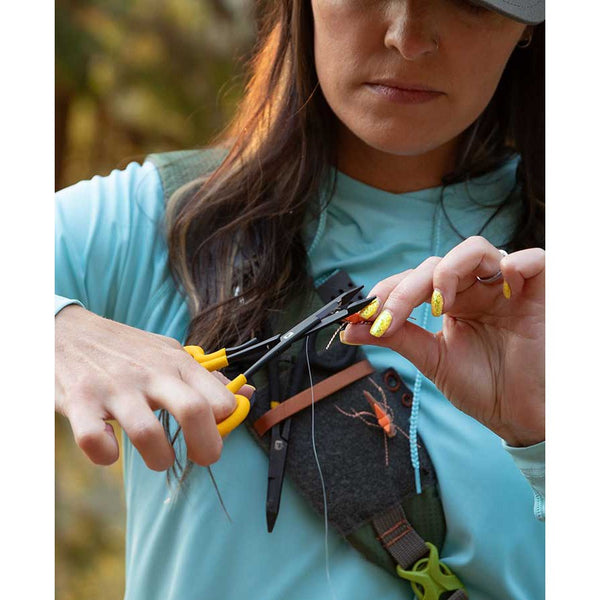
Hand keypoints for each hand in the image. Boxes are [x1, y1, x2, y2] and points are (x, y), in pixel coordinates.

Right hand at [55, 305, 254, 469]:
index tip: (216, 430)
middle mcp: (150, 373)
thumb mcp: (169, 352)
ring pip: (147, 435)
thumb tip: (247, 393)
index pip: (220, 397)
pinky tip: (109, 450)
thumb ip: (206, 377)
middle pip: (194, 412)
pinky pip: (95, 441)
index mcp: (176, 363)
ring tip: (158, 457)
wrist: (66, 330)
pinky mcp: (80, 402)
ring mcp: (115, 388)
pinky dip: (105, 455)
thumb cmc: (125, 349)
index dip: (226, 422)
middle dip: (207, 447)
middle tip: (203, 457)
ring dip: (159, 458)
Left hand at [341, 236, 544, 446]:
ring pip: (475, 249)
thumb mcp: (432, 359)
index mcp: (453, 302)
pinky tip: (499, 285)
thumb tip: (350, 329)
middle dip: (405, 289)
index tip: (361, 315)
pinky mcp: (541, 292)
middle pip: (436, 265)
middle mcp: (477, 289)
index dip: (388, 293)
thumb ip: (397, 337)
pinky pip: (534, 260)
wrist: (520, 417)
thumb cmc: (482, 388)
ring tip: (439, 304)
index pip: (415, 280)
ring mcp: (507, 288)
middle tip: (387, 318)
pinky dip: (516, 263)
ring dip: (448, 272)